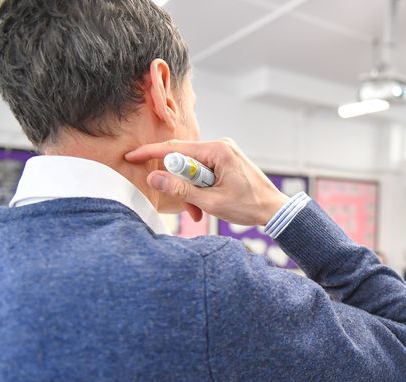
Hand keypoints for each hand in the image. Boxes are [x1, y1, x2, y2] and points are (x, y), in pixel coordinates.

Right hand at [125, 138, 288, 225]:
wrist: (275, 210)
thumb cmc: (249, 206)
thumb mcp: (211, 201)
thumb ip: (181, 189)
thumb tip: (154, 178)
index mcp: (218, 150)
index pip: (176, 148)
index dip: (151, 153)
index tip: (131, 157)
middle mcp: (221, 146)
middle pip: (184, 161)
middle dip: (181, 186)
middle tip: (190, 210)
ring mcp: (224, 153)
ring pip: (193, 170)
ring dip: (192, 192)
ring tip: (202, 212)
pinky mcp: (226, 161)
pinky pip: (204, 172)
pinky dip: (201, 189)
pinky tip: (208, 204)